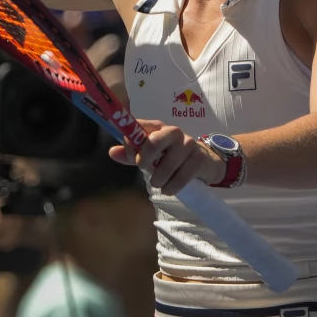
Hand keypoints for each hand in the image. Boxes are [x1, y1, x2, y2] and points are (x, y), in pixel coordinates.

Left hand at [109, 120, 225, 194]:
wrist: (204, 161)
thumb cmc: (172, 157)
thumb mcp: (151, 154)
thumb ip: (132, 154)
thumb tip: (112, 152)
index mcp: (158, 127)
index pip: (138, 128)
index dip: (131, 144)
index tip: (133, 158)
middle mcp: (173, 132)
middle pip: (153, 142)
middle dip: (145, 160)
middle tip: (145, 169)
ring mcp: (188, 145)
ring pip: (167, 164)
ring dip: (159, 179)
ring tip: (158, 184)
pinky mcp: (198, 159)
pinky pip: (181, 176)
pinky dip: (171, 187)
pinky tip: (168, 189)